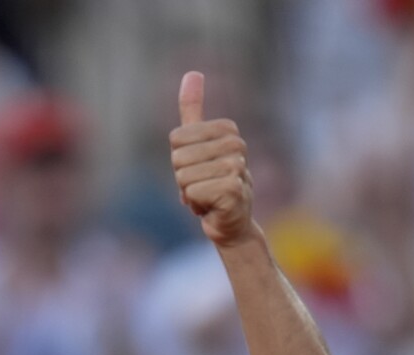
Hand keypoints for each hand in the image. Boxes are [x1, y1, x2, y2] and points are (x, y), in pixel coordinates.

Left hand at [171, 72, 259, 246]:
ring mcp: (237, 167)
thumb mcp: (197, 144)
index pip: (176, 139)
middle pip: (178, 158)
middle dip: (183, 178)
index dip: (180, 160)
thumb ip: (193, 109)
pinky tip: (213, 207)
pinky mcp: (233, 190)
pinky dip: (197, 206)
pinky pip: (192, 194)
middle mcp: (236, 144)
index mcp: (227, 129)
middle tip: (203, 186)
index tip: (199, 168)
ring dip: (190, 194)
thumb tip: (192, 72)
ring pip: (184, 178)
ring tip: (208, 197)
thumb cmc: (211, 182)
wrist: (231, 222)